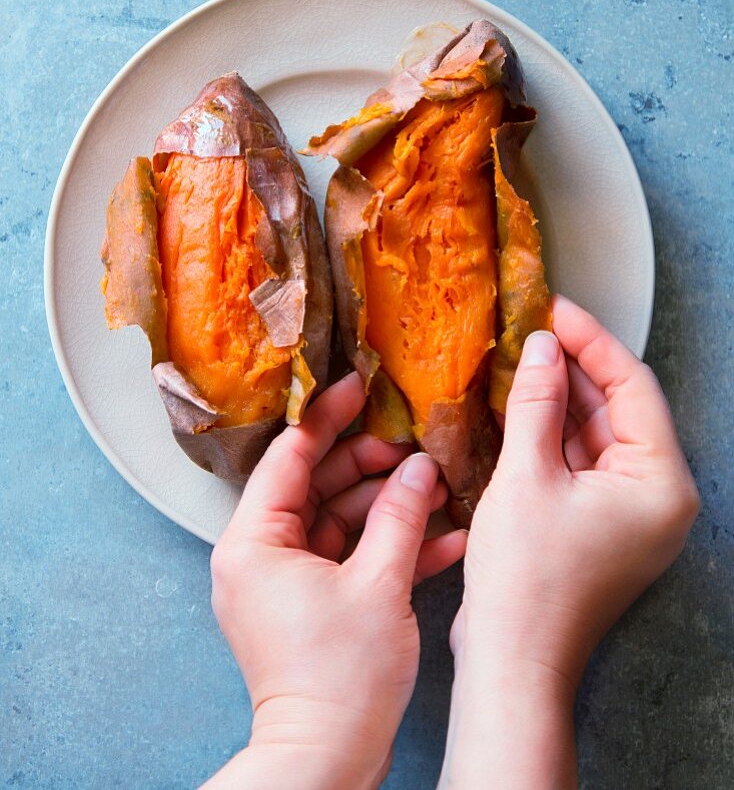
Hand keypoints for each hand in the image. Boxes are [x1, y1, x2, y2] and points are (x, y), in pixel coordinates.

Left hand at [204, 373, 466, 789]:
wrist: (327, 761)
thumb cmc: (341, 678)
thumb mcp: (379, 584)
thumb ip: (400, 516)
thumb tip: (419, 467)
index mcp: (255, 541)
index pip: (290, 456)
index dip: (328, 418)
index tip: (359, 386)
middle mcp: (260, 556)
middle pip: (317, 486)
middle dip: (370, 466)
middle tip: (413, 446)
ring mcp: (285, 582)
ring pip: (338, 520)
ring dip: (388, 506)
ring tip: (437, 487)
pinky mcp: (310, 605)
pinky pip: (347, 558)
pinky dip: (387, 548)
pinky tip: (441, 537)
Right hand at [441, 296, 698, 788]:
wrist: (511, 663)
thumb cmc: (525, 579)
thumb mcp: (526, 476)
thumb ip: (536, 402)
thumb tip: (539, 345)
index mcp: (660, 483)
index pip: (634, 388)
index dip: (592, 342)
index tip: (554, 308)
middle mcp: (657, 496)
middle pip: (618, 410)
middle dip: (574, 368)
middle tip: (530, 329)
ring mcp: (629, 514)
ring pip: (597, 434)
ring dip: (560, 399)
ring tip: (519, 358)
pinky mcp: (600, 526)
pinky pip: (582, 462)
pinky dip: (553, 434)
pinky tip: (519, 404)